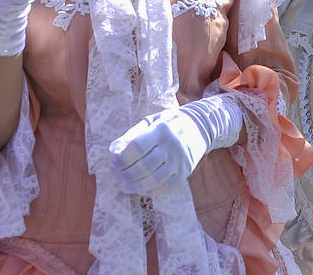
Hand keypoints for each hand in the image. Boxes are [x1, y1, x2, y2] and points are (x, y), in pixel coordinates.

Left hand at [109, 94, 243, 195]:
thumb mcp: (152, 121)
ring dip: (136, 186)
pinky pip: (166, 187)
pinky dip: (151, 191)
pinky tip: (141, 189)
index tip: (114, 164)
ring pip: (155, 179)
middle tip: (118, 177)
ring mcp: (179, 161)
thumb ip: (132, 134)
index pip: (137, 147)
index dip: (123, 159)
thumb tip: (112, 149)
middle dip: (127, 174)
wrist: (200, 127)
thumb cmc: (170, 123)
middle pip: (145, 166)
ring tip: (125, 187)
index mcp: (161, 130)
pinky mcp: (185, 172)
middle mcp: (171, 146)